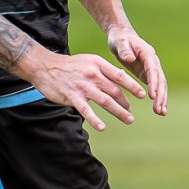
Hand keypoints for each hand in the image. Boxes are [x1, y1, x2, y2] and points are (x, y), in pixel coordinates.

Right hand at [23, 48, 145, 131]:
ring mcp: (83, 86)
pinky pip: (86, 110)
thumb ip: (104, 71)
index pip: (120, 76)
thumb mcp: (89, 61)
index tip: (142, 95)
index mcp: (98, 64)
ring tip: (128, 120)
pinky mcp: (72, 96)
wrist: (46, 66)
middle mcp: (93, 74)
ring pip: (106, 101)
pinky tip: (102, 127)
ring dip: (119, 112)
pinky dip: (95, 119)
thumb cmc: (70, 66)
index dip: (132, 86)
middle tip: (131, 113)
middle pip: (115, 91)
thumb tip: (121, 78)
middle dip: (126, 104)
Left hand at [107, 25, 167, 116]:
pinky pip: (155, 87)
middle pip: (160, 80)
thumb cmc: (119, 38)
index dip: (153, 83)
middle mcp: (153, 62)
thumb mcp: (119, 42)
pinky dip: (157, 97)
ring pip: (160, 85)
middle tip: (159, 110)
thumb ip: (124, 50)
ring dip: (162, 99)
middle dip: (161, 95)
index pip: (153, 70)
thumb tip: (130, 58)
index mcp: (148, 54)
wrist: (121, 36)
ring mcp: (152, 68)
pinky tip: (157, 109)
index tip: (152, 96)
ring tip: (161, 113)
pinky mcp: (147, 74)